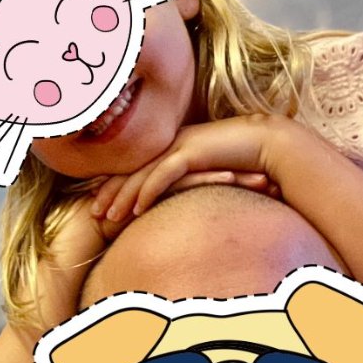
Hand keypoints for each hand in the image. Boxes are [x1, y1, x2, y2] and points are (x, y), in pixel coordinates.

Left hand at [92, 115, 302, 221]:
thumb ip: (191, 187)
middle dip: (109, 192)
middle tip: (93, 214)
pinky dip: (148, 191)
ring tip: (108, 217)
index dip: (115, 187)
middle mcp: (170, 144)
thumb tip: (179, 208)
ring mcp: (180, 146)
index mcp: (171, 149)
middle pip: (131, 170)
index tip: (98, 207)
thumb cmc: (243, 163)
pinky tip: (137, 209)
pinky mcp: (192, 152)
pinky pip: (164, 174)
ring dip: (123, 196)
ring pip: (142, 173)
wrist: (269, 144)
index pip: (135, 170)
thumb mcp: (210, 177)